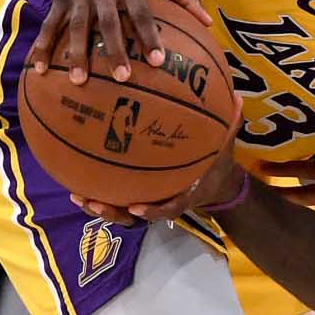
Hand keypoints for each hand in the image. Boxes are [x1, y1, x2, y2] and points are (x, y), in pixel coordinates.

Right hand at [29, 0, 211, 85]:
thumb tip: (209, 23)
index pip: (142, 13)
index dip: (150, 36)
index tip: (157, 60)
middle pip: (109, 23)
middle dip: (115, 50)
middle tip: (121, 78)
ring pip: (76, 26)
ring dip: (76, 54)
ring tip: (78, 81)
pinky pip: (50, 24)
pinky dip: (43, 46)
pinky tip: (38, 69)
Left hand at [71, 137, 248, 226]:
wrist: (218, 184)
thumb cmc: (218, 163)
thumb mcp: (227, 145)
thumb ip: (230, 125)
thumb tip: (238, 98)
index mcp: (184, 195)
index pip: (169, 207)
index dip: (153, 209)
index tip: (137, 206)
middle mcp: (163, 201)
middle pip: (136, 215)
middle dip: (114, 212)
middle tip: (96, 203)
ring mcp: (148, 200)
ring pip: (121, 212)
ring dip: (99, 207)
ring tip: (78, 196)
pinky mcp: (137, 194)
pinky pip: (116, 198)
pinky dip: (97, 193)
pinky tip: (76, 183)